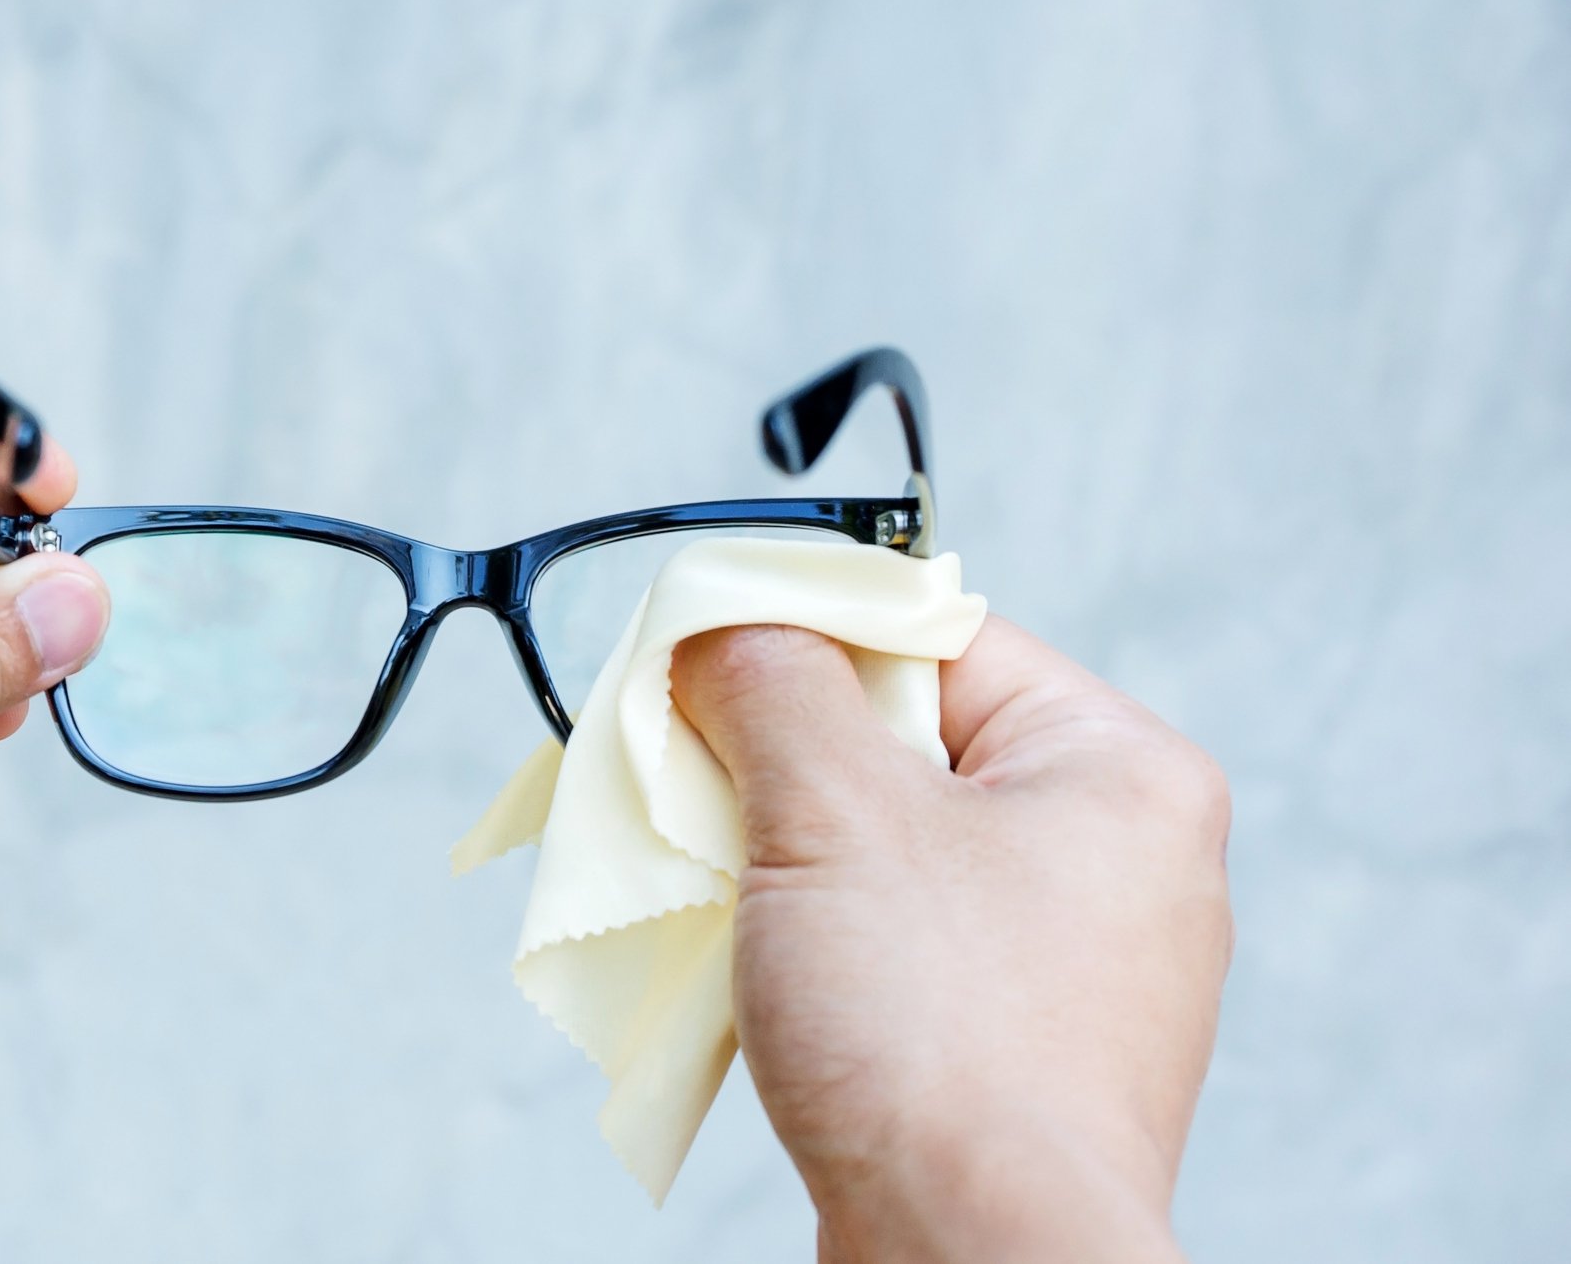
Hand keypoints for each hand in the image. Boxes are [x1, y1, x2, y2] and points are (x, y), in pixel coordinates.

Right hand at [670, 617, 1230, 1263]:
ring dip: (787, 857)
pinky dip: (817, 944)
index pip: (940, 637)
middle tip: (698, 780)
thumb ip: (772, 682)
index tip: (702, 654)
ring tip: (727, 888)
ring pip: (893, 852)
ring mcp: (1075, 964)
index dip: (808, 638)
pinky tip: (762, 972)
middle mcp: (1121, 861)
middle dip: (784, 760)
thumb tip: (725, 623)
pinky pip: (899, 947)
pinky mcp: (1017, 1047)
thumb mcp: (833, 812)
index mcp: (1124, 772)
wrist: (977, 1262)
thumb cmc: (943, 1045)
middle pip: (908, 744)